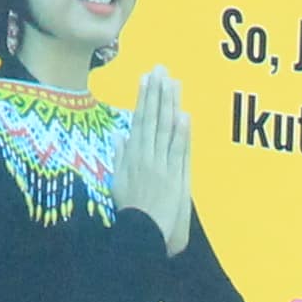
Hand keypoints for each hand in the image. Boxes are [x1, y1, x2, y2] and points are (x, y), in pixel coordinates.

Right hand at [114, 67, 193, 254]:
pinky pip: (178, 151)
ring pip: (166, 131)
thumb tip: (118, 135)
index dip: (144, 98)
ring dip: (169, 106)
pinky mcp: (175, 177)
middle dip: (157, 93)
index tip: (146, 78)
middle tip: (161, 70)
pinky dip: (181, 134)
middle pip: (153, 120)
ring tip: (173, 83)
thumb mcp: (118, 180)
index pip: (139, 121)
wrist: (142, 231)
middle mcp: (147, 156)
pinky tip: (183, 115)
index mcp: (132, 156)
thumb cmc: (130, 208)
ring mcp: (162, 166)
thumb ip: (119, 156)